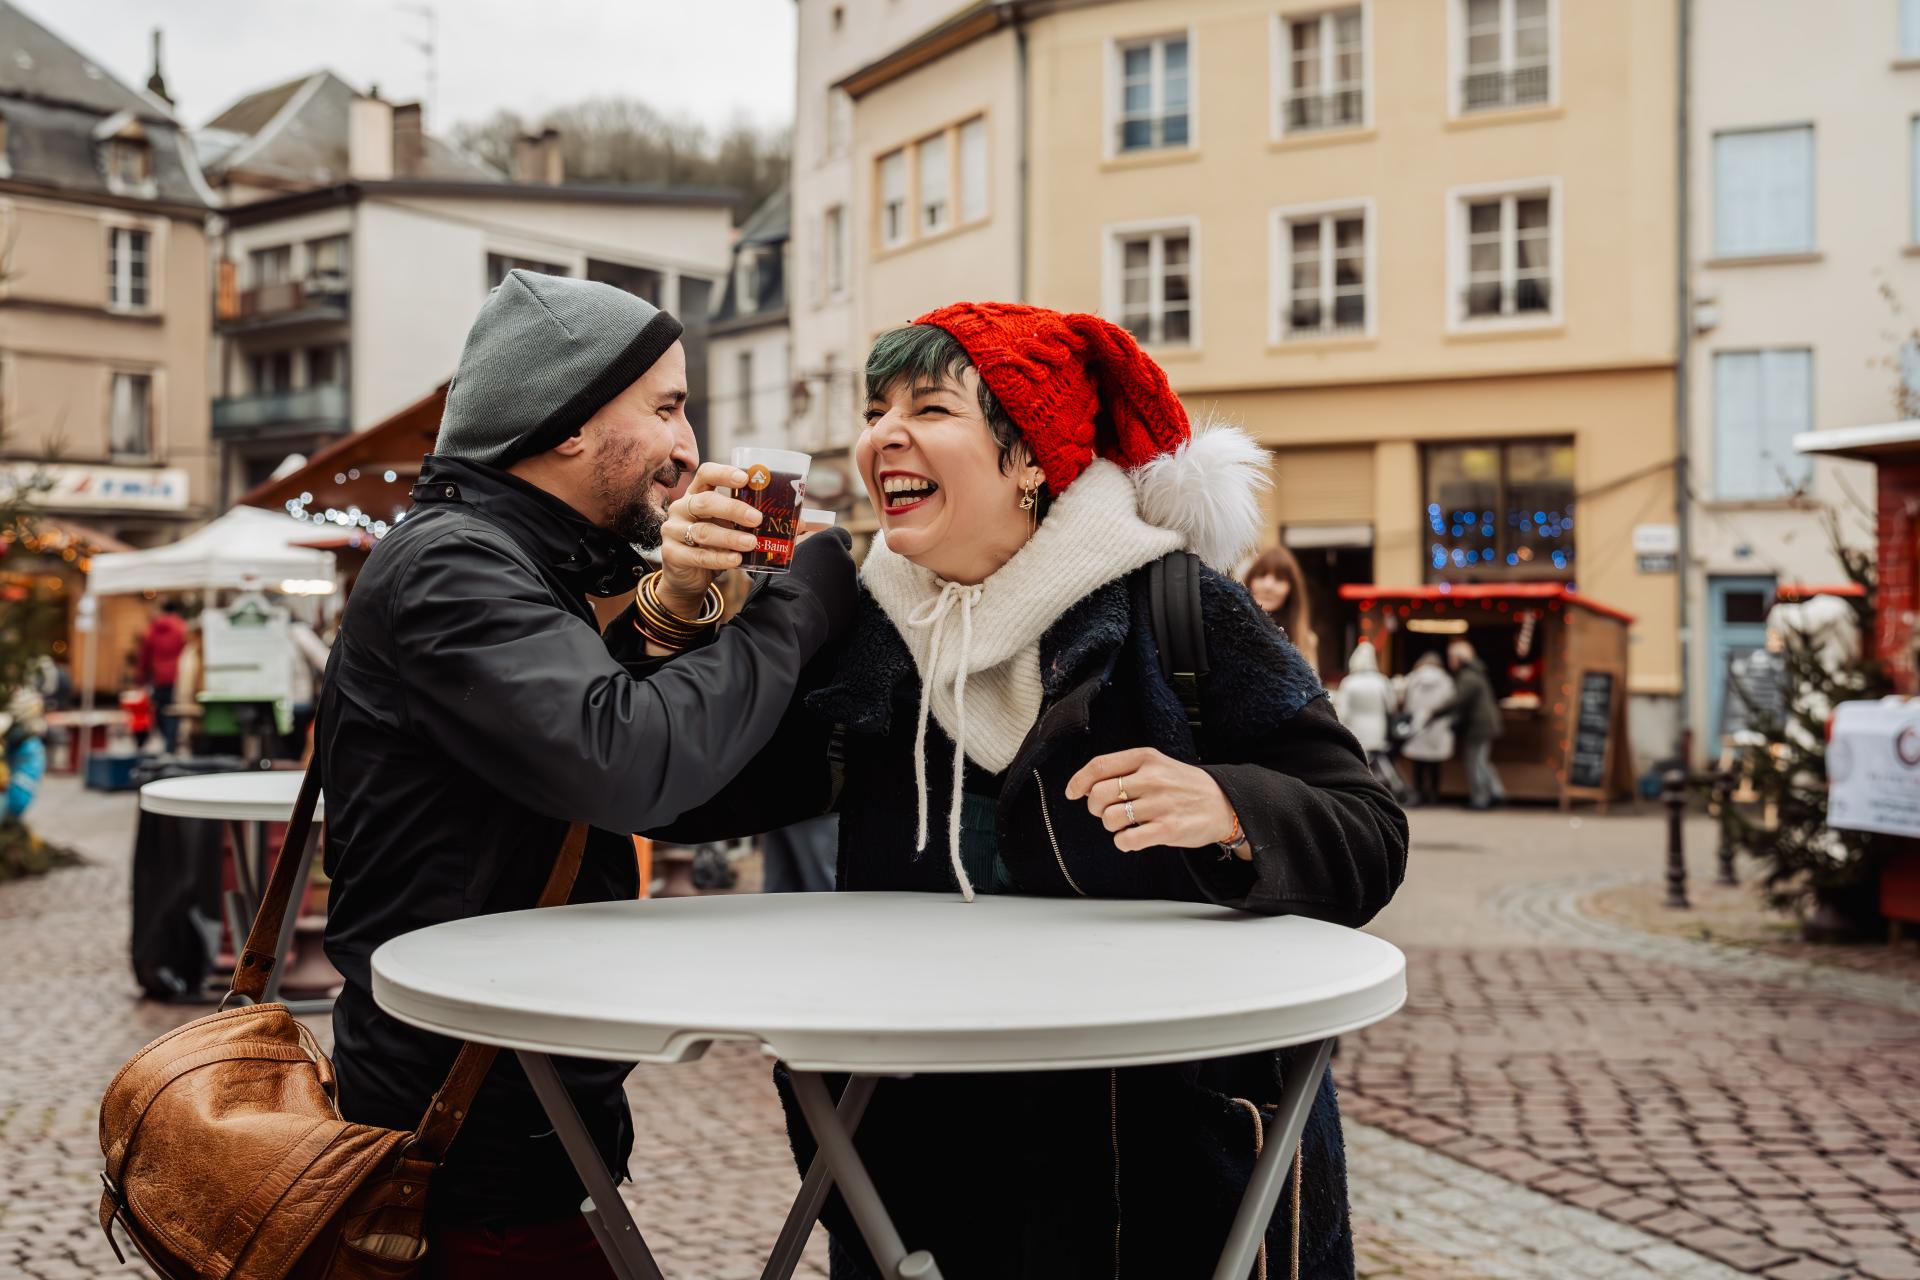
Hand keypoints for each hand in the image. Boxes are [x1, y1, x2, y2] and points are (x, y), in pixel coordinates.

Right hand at [657, 462, 762, 612]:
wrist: (690, 578)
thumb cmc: (717, 545)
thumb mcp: (735, 529)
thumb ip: (762, 523)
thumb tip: (805, 523)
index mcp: (698, 493)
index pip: (706, 474)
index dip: (724, 473)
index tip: (744, 478)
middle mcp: (682, 507)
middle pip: (705, 501)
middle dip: (733, 508)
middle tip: (757, 518)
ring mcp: (673, 530)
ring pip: (703, 531)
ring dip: (730, 537)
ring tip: (751, 543)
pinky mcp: (671, 554)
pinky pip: (697, 555)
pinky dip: (719, 558)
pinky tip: (736, 560)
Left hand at [1065, 747, 1238, 853]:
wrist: (1225, 802)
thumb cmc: (1184, 785)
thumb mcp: (1157, 765)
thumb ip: (1125, 770)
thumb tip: (1085, 786)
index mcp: (1146, 758)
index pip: (1099, 766)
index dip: (1078, 781)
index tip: (1072, 792)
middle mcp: (1152, 778)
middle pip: (1098, 794)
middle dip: (1094, 808)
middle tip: (1105, 812)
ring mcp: (1161, 804)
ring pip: (1110, 819)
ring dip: (1110, 826)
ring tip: (1124, 824)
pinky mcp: (1168, 829)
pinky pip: (1128, 839)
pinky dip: (1123, 842)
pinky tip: (1131, 838)